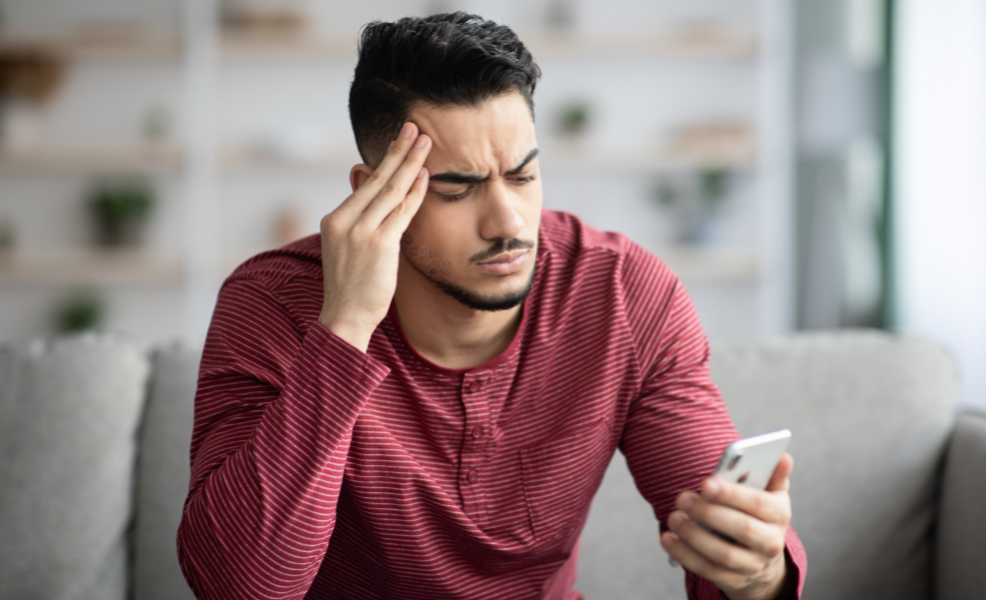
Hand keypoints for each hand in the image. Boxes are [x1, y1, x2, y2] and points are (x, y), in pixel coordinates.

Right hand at [318, 122, 430, 351]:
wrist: (345, 318)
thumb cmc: (351, 287)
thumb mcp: (349, 249)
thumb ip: (362, 223)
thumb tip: (378, 203)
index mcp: (334, 219)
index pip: (364, 184)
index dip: (384, 160)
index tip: (399, 140)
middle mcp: (344, 221)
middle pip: (376, 178)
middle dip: (398, 150)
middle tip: (414, 127)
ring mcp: (361, 232)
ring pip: (390, 190)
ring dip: (410, 163)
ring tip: (425, 142)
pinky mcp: (379, 245)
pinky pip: (401, 212)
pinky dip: (415, 192)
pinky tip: (425, 175)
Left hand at [661, 453, 794, 599]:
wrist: (761, 558)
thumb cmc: (758, 514)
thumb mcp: (769, 494)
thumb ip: (772, 474)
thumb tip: (783, 456)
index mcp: (779, 515)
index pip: (759, 503)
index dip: (732, 493)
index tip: (706, 482)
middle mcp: (771, 543)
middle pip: (742, 529)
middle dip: (709, 512)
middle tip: (682, 498)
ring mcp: (753, 565)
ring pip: (723, 554)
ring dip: (694, 535)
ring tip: (673, 517)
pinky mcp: (734, 580)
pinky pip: (708, 570)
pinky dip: (685, 555)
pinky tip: (668, 538)